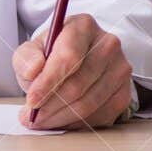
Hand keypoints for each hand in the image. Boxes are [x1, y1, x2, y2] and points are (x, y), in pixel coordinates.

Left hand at [12, 14, 133, 129]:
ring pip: (89, 103)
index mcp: (83, 26)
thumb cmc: (50, 54)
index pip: (68, 57)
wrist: (74, 60)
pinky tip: (60, 121)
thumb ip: (26, 57)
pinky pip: (101, 115)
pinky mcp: (124, 92)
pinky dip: (77, 123)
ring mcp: (120, 69)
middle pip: (78, 84)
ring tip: (41, 121)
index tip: (32, 100)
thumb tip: (33, 70)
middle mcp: (107, 45)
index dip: (48, 82)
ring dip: (60, 118)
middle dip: (50, 105)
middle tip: (31, 117)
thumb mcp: (31, 49)